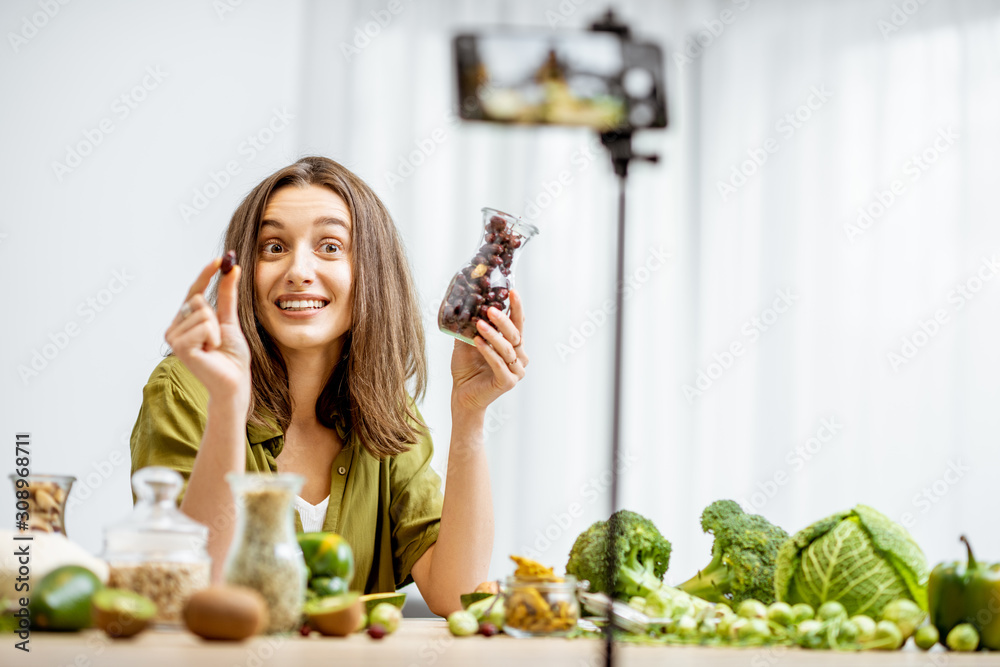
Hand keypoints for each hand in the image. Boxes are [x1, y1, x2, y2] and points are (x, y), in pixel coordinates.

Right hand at [165, 257, 250, 406]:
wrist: (234, 380)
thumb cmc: (231, 355)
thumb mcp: (230, 320)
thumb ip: (227, 296)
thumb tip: (231, 268)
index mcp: (185, 321)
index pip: (194, 291)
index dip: (206, 274)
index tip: (220, 258)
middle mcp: (175, 327)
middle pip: (198, 300)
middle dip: (216, 317)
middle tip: (217, 339)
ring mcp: (174, 337)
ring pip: (202, 312)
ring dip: (216, 330)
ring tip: (213, 347)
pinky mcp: (180, 347)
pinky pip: (204, 326)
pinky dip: (214, 337)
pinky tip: (210, 352)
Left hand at [451, 289, 528, 413]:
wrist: (462, 394)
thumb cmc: (467, 368)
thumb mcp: (468, 342)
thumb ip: (472, 326)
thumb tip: (465, 302)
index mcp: (514, 346)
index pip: (518, 323)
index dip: (516, 307)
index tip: (513, 291)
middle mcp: (519, 357)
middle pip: (515, 334)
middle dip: (503, 320)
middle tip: (491, 308)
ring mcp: (516, 371)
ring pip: (507, 348)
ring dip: (493, 335)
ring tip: (480, 324)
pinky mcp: (508, 382)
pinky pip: (499, 363)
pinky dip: (488, 351)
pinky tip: (477, 342)